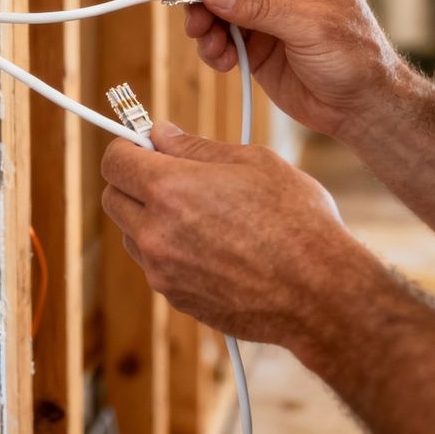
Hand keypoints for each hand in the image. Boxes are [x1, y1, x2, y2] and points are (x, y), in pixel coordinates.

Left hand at [100, 121, 342, 343]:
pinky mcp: (177, 299)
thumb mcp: (253, 162)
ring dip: (150, 219)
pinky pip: (157, 266)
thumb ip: (195, 147)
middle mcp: (156, 233)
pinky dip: (171, 252)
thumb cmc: (296, 220)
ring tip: (201, 215)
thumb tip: (160, 134)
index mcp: (170, 190)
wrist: (321, 292)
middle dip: (134, 182)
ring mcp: (164, 272)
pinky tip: (213, 246)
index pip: (113, 161)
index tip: (145, 146)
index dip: (127, 147)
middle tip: (173, 176)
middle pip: (113, 199)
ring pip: (132, 235)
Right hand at [186, 0, 403, 139]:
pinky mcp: (256, 42)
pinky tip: (223, 63)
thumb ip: (259, 6)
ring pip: (218, 6)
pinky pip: (222, 35)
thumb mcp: (310, 27)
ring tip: (211, 49)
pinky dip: (213, 47)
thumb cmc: (356, 59)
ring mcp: (266, 13)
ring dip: (206, 26)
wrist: (363, 108)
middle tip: (195, 23)